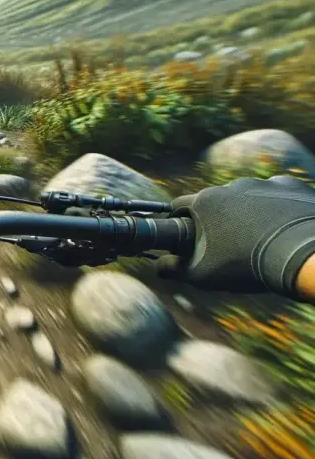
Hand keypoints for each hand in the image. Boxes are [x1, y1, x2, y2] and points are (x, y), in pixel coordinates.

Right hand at [157, 175, 314, 297]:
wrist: (303, 256)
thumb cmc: (246, 265)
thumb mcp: (201, 275)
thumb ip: (173, 269)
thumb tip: (158, 266)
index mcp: (205, 201)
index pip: (180, 205)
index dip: (179, 221)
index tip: (186, 237)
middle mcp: (232, 186)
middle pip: (215, 201)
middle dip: (217, 218)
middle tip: (226, 244)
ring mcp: (264, 183)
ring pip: (247, 197)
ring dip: (248, 212)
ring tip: (259, 238)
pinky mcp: (292, 187)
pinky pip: (278, 196)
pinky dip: (277, 208)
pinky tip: (282, 229)